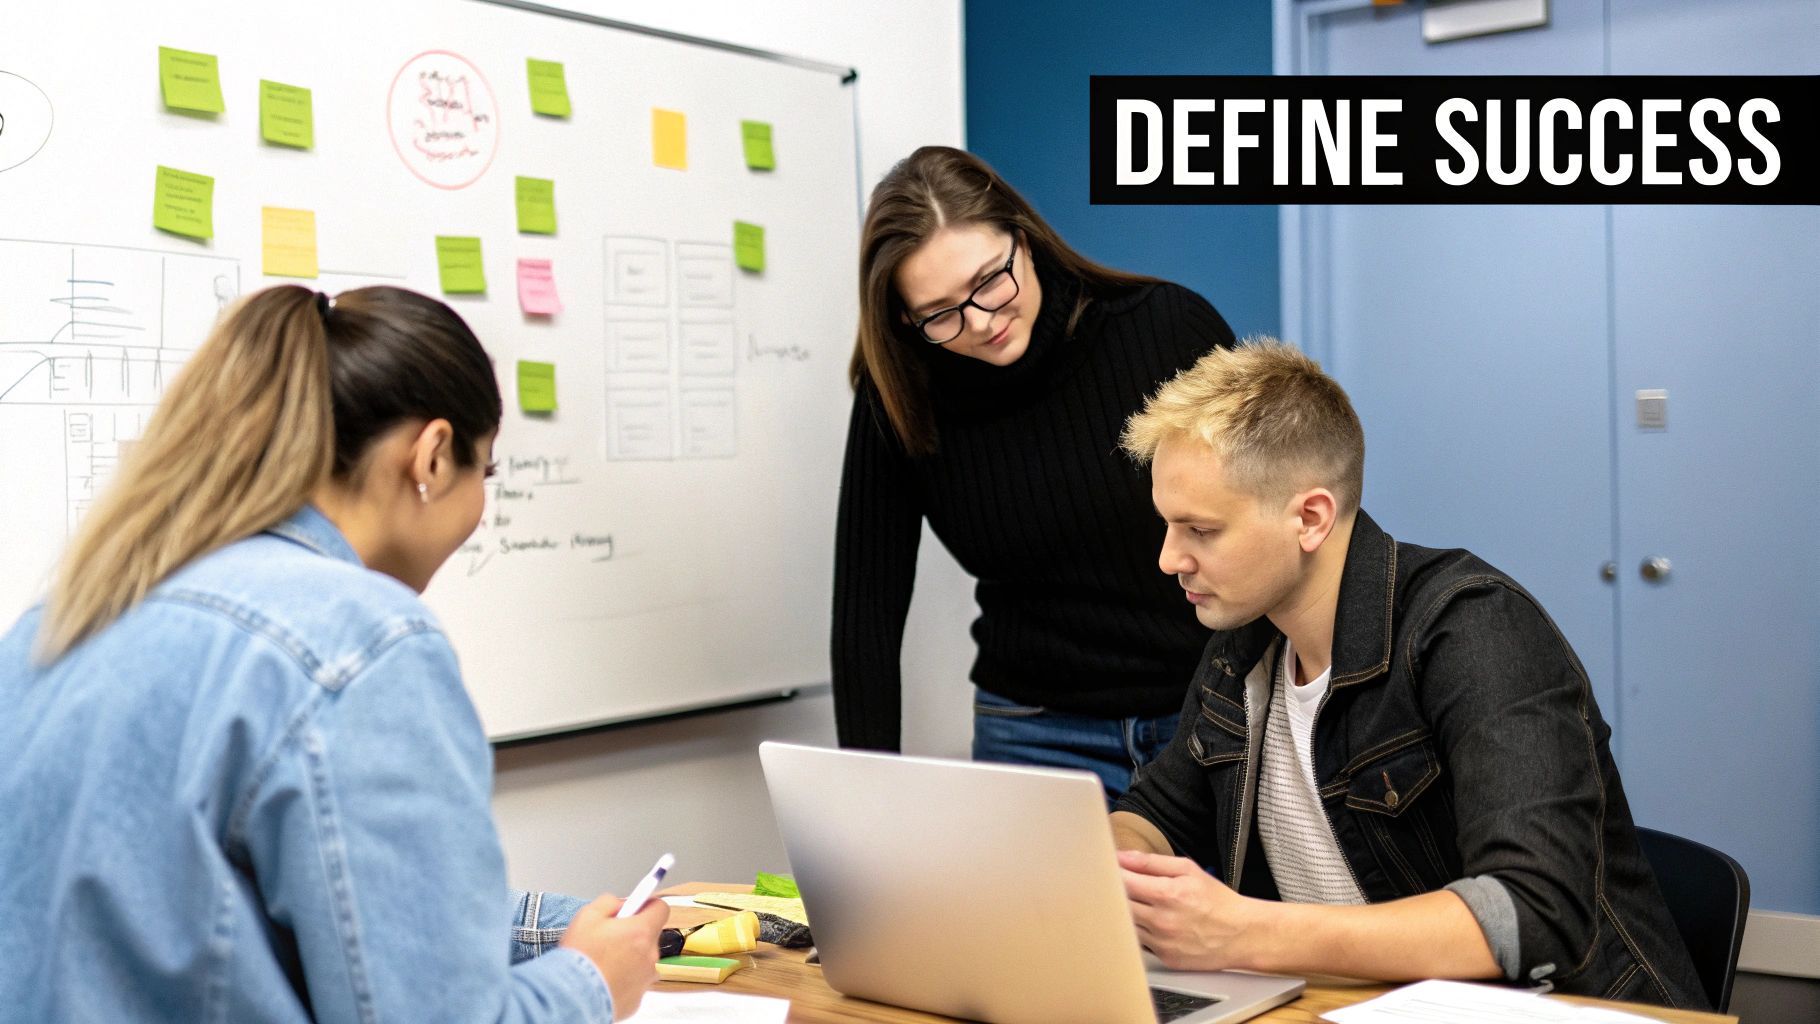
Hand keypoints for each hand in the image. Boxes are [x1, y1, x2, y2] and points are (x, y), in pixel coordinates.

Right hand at [559, 893, 670, 1018]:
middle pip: (650, 936)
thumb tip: (621, 903)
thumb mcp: (587, 915)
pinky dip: (624, 979)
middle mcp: (650, 956)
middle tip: (610, 937)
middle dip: (634, 933)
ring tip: (604, 962)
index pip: (660, 909)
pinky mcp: (637, 998)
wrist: (570, 997)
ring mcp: (645, 979)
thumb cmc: (579, 957)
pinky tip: (604, 979)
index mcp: (641, 931)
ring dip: (630, 958)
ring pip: (643, 960)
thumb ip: (609, 902)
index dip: (647, 906)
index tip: (635, 908)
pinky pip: (635, 982)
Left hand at [1119, 849, 1258, 971]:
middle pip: (1120, 905)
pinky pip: (1141, 942)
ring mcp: (1162, 943)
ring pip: (1127, 924)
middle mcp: (1162, 921)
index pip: (1123, 882)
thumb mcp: (1188, 870)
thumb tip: (1122, 857)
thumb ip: (1152, 862)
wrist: (1241, 934)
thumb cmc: (1217, 900)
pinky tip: (1154, 924)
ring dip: (1129, 913)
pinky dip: (1142, 931)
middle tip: (1122, 885)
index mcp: (1168, 894)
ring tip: (1143, 904)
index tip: (1110, 868)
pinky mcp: (1165, 959)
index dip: (1113, 873)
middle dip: (1117, 893)